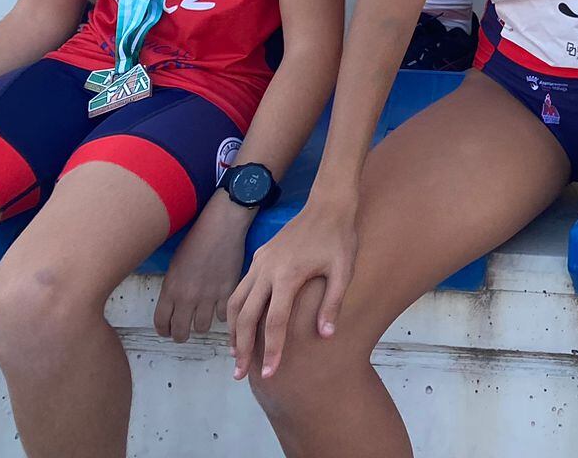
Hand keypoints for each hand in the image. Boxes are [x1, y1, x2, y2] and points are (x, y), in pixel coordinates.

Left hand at [155, 200, 248, 342]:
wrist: (222, 226)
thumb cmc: (197, 239)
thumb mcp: (175, 264)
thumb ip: (173, 287)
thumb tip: (174, 304)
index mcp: (170, 289)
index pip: (161, 322)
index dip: (164, 330)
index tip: (167, 331)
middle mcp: (187, 297)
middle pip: (180, 331)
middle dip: (180, 335)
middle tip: (184, 332)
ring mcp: (208, 296)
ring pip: (202, 327)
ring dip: (201, 325)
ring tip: (202, 319)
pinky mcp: (228, 291)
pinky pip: (223, 315)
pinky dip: (221, 314)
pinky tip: (219, 307)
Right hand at [227, 198, 356, 379]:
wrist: (328, 204)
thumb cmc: (339, 238)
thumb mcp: (344, 270)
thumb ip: (333, 303)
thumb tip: (325, 336)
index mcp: (289, 275)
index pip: (275, 322)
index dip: (272, 350)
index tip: (268, 374)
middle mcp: (267, 270)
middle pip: (246, 317)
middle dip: (242, 348)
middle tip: (240, 374)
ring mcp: (259, 263)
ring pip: (235, 303)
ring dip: (233, 330)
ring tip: (236, 354)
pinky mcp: (258, 257)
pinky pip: (240, 288)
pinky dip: (236, 311)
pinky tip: (241, 325)